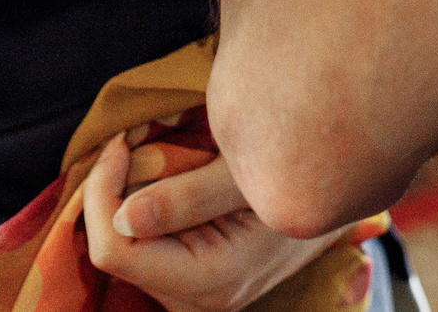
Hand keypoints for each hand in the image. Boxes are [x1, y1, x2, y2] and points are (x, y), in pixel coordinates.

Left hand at [82, 135, 337, 310]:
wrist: (333, 191)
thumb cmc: (298, 171)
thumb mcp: (245, 175)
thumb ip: (187, 197)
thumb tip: (122, 216)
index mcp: (210, 280)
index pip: (116, 250)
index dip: (103, 193)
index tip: (120, 142)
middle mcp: (197, 300)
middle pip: (116, 250)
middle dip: (115, 194)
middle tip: (138, 143)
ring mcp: (192, 294)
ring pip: (125, 247)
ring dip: (127, 199)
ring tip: (159, 159)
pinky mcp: (190, 279)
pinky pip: (141, 246)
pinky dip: (141, 208)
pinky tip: (166, 179)